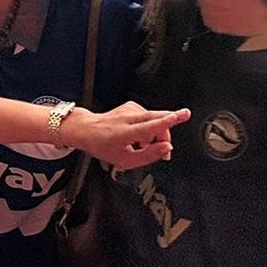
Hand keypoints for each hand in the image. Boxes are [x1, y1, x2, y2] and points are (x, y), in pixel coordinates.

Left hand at [62, 102, 188, 168]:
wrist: (87, 129)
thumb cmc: (103, 146)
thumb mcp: (124, 161)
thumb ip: (148, 156)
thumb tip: (167, 149)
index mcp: (124, 133)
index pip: (149, 127)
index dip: (166, 123)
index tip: (179, 116)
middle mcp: (126, 118)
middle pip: (155, 119)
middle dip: (168, 128)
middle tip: (166, 149)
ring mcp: (128, 109)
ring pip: (155, 119)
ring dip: (156, 133)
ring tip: (144, 145)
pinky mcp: (131, 105)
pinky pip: (149, 116)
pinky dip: (149, 127)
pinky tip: (141, 135)